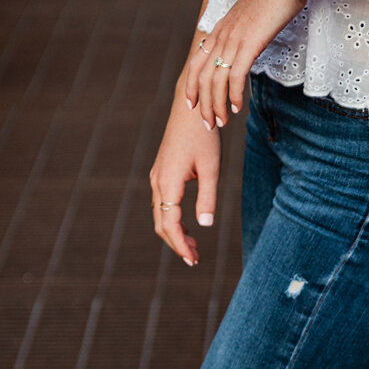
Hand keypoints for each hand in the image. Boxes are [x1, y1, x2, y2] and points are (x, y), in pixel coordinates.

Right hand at [149, 97, 220, 265]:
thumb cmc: (204, 135)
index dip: (181, 245)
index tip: (194, 260)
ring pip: (160, 213)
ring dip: (174, 232)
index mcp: (168, 182)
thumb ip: (207, 198)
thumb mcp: (211, 168)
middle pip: (161, 223)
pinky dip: (172, 218)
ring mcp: (157, 176)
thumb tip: (206, 226)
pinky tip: (187, 223)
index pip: (170, 225)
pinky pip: (162, 202)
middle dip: (176, 243)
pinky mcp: (161, 171)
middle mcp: (157, 181)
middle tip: (195, 258)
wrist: (191, 107)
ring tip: (194, 246)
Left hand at [185, 0, 309, 125]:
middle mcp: (221, 35)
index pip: (195, 62)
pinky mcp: (249, 44)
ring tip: (222, 123)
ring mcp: (233, 39)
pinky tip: (237, 108)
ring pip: (215, 81)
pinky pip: (235, 77)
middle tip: (208, 125)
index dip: (191, 86)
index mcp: (220, 29)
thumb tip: (247, 42)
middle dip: (203, 104)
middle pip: (202, 77)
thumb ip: (244, 29)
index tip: (193, 105)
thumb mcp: (253, 14)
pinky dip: (233, 96)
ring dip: (217, 105)